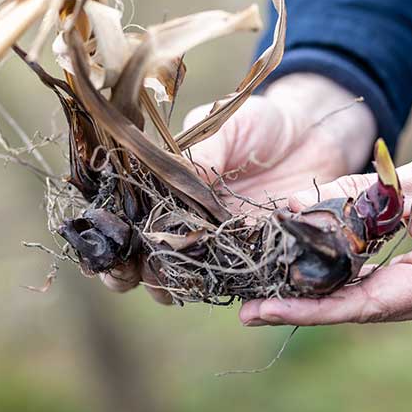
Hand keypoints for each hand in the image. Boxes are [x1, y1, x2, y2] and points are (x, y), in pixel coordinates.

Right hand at [100, 72, 375, 294]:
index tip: (98, 248)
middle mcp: (185, 221)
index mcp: (166, 186)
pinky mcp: (254, 257)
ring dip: (167, 287)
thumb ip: (203, 152)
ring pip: (181, 279)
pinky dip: (217, 291)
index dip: (106, 237)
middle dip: (126, 273)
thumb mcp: (225, 126)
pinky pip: (230, 283)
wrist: (313, 132)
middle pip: (144, 257)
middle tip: (124, 276)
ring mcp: (218, 243)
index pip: (125, 218)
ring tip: (165, 285)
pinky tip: (208, 290)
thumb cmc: (260, 121)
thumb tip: (177, 174)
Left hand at [239, 131, 411, 325]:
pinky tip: (320, 277)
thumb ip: (357, 195)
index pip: (366, 303)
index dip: (310, 309)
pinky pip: (392, 297)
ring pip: (377, 306)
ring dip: (330, 295)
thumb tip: (295, 206)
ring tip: (274, 290)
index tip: (262, 310)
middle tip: (253, 301)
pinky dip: (356, 286)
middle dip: (309, 304)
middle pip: (366, 310)